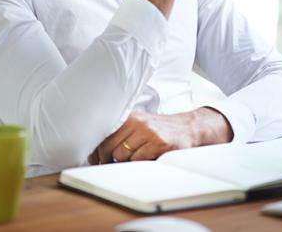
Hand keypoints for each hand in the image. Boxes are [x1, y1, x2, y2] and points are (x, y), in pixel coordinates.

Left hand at [86, 108, 232, 163]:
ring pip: (122, 155)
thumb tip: (97, 151)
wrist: (188, 127)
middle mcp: (137, 122)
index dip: (96, 150)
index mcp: (129, 116)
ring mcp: (148, 133)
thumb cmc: (160, 129)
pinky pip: (138, 160)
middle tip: (107, 165)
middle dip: (107, 159)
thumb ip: (121, 132)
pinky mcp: (158, 144)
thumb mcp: (140, 123)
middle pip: (110, 147)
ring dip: (124, 162)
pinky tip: (144, 159)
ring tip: (131, 160)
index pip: (104, 134)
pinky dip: (138, 163)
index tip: (94, 159)